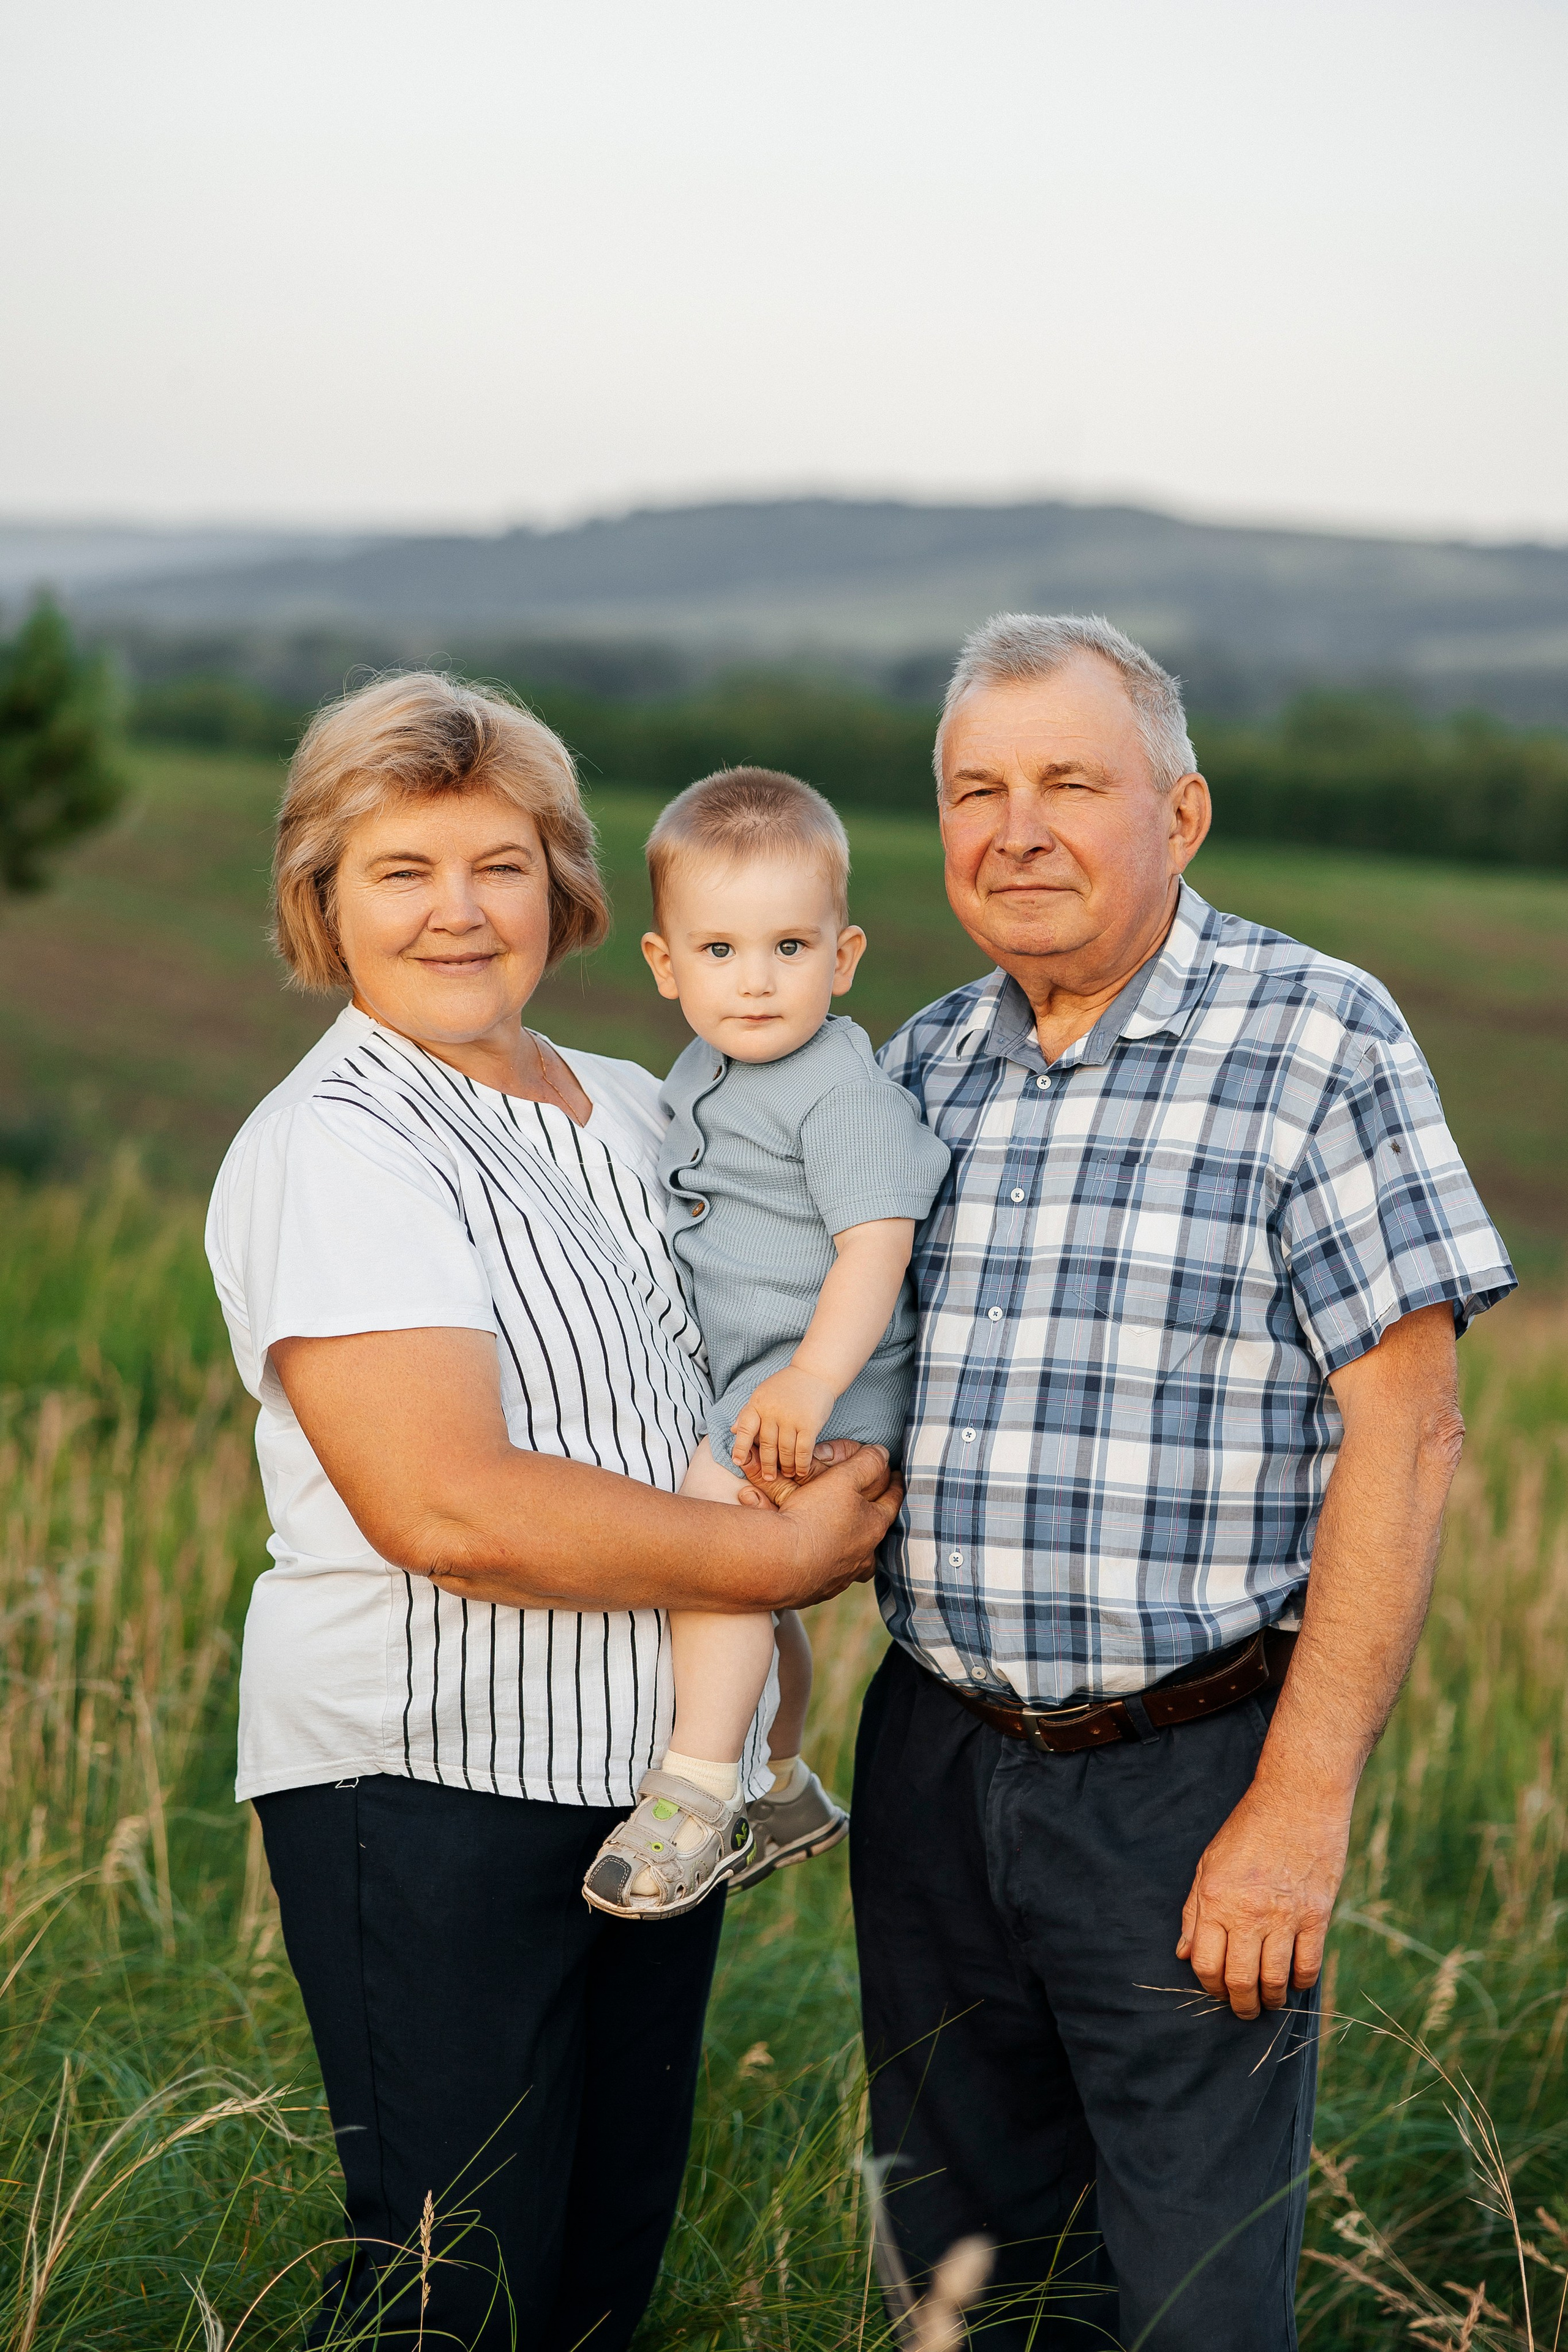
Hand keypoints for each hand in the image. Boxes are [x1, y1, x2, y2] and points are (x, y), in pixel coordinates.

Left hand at [732, 1366, 838, 1483]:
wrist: (815, 1373)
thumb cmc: (786, 1385)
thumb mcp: (762, 1394)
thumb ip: (747, 1412)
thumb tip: (732, 1430)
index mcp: (758, 1404)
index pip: (745, 1429)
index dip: (740, 1447)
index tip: (738, 1462)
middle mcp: (772, 1412)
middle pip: (767, 1446)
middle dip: (767, 1465)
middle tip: (768, 1478)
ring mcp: (791, 1419)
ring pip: (785, 1451)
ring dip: (786, 1466)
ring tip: (787, 1474)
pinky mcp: (809, 1424)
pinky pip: (803, 1451)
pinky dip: (801, 1464)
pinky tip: (801, 1471)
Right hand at [741, 1442, 900, 1604]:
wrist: (778, 1562)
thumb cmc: (814, 1517)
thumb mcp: (843, 1479)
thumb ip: (866, 1463)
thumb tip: (883, 1454)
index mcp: (873, 1527)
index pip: (892, 1502)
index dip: (895, 1485)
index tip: (896, 1476)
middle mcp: (862, 1556)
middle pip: (877, 1538)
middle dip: (875, 1525)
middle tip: (873, 1514)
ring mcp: (841, 1577)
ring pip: (855, 1563)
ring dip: (854, 1552)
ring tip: (847, 1544)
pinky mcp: (818, 1591)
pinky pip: (828, 1577)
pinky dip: (827, 1567)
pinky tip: (817, 1563)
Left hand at [1177, 1776, 1350, 2018]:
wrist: (1298, 1800)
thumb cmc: (1249, 1828)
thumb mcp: (1209, 1863)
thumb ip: (1194, 1911)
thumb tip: (1183, 1952)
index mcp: (1216, 1900)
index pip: (1205, 1964)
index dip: (1209, 1986)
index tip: (1217, 1989)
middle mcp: (1248, 1913)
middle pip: (1239, 1980)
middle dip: (1240, 2005)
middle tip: (1244, 2009)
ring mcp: (1284, 1917)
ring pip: (1275, 1980)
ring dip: (1271, 2000)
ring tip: (1269, 2001)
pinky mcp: (1316, 1916)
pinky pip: (1308, 1966)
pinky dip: (1301, 1982)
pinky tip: (1295, 1981)